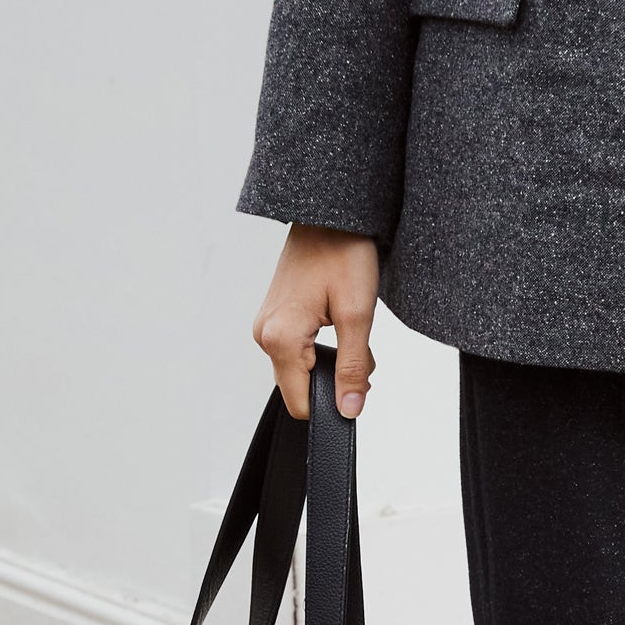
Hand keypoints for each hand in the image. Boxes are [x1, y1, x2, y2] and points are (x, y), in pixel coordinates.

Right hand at [254, 226, 380, 418]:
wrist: (329, 216)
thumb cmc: (342, 252)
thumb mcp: (358, 315)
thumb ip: (353, 368)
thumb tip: (349, 408)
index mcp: (280, 338)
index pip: (300, 403)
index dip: (333, 402)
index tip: (358, 380)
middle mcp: (264, 334)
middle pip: (300, 387)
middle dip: (334, 378)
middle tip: (359, 343)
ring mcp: (266, 325)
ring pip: (300, 368)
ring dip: (329, 360)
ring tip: (347, 325)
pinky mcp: (274, 317)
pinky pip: (296, 349)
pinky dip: (320, 346)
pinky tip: (335, 320)